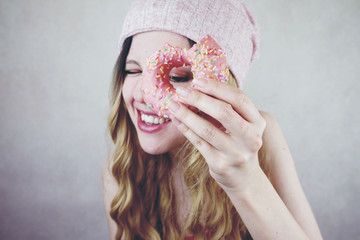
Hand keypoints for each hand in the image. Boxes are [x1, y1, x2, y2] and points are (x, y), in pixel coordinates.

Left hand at [168, 77, 266, 192]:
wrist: (244, 178)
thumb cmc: (238, 143)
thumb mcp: (242, 125)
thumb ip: (228, 108)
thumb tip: (198, 87)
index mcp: (257, 122)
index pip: (239, 99)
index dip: (217, 88)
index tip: (197, 80)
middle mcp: (250, 138)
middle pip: (223, 112)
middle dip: (199, 99)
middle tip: (181, 91)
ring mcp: (236, 153)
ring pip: (207, 130)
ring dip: (187, 114)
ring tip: (173, 104)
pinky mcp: (220, 164)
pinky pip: (199, 143)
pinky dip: (185, 129)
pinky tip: (176, 119)